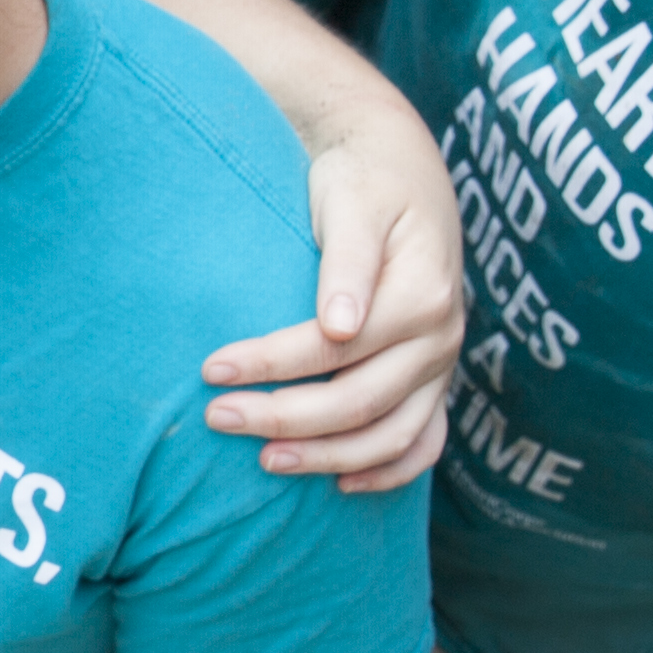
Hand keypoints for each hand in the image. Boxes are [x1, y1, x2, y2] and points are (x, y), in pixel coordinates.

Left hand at [203, 106, 462, 487]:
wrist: (402, 168)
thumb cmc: (362, 180)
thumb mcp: (352, 201)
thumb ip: (347, 262)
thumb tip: (340, 327)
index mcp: (422, 294)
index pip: (335, 348)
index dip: (270, 364)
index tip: (210, 370)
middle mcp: (441, 337)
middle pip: (359, 400)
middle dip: (284, 417)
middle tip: (217, 417)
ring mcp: (442, 364)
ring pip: (392, 435)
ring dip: (327, 457)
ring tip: (265, 462)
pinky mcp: (435, 379)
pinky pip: (423, 441)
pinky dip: (388, 471)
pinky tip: (340, 484)